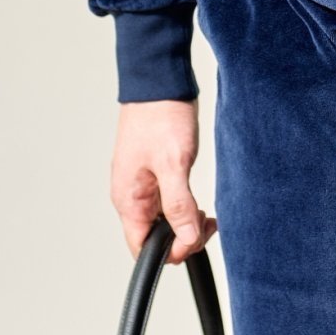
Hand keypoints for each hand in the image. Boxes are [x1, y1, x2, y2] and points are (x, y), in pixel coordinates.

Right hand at [110, 99, 217, 263]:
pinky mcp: (154, 173)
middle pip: (154, 238)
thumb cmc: (160, 116)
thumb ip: (179, 205)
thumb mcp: (173, 163)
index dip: (171, 252)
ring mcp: (142, 184)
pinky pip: (167, 202)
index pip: (142, 248)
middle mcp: (131, 196)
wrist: (159, 81)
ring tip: (206, 212)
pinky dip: (184, 206)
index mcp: (128, 199)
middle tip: (207, 222)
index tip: (197, 238)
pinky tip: (198, 199)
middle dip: (183, 237)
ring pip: (163, 221)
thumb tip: (186, 239)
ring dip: (185, 221)